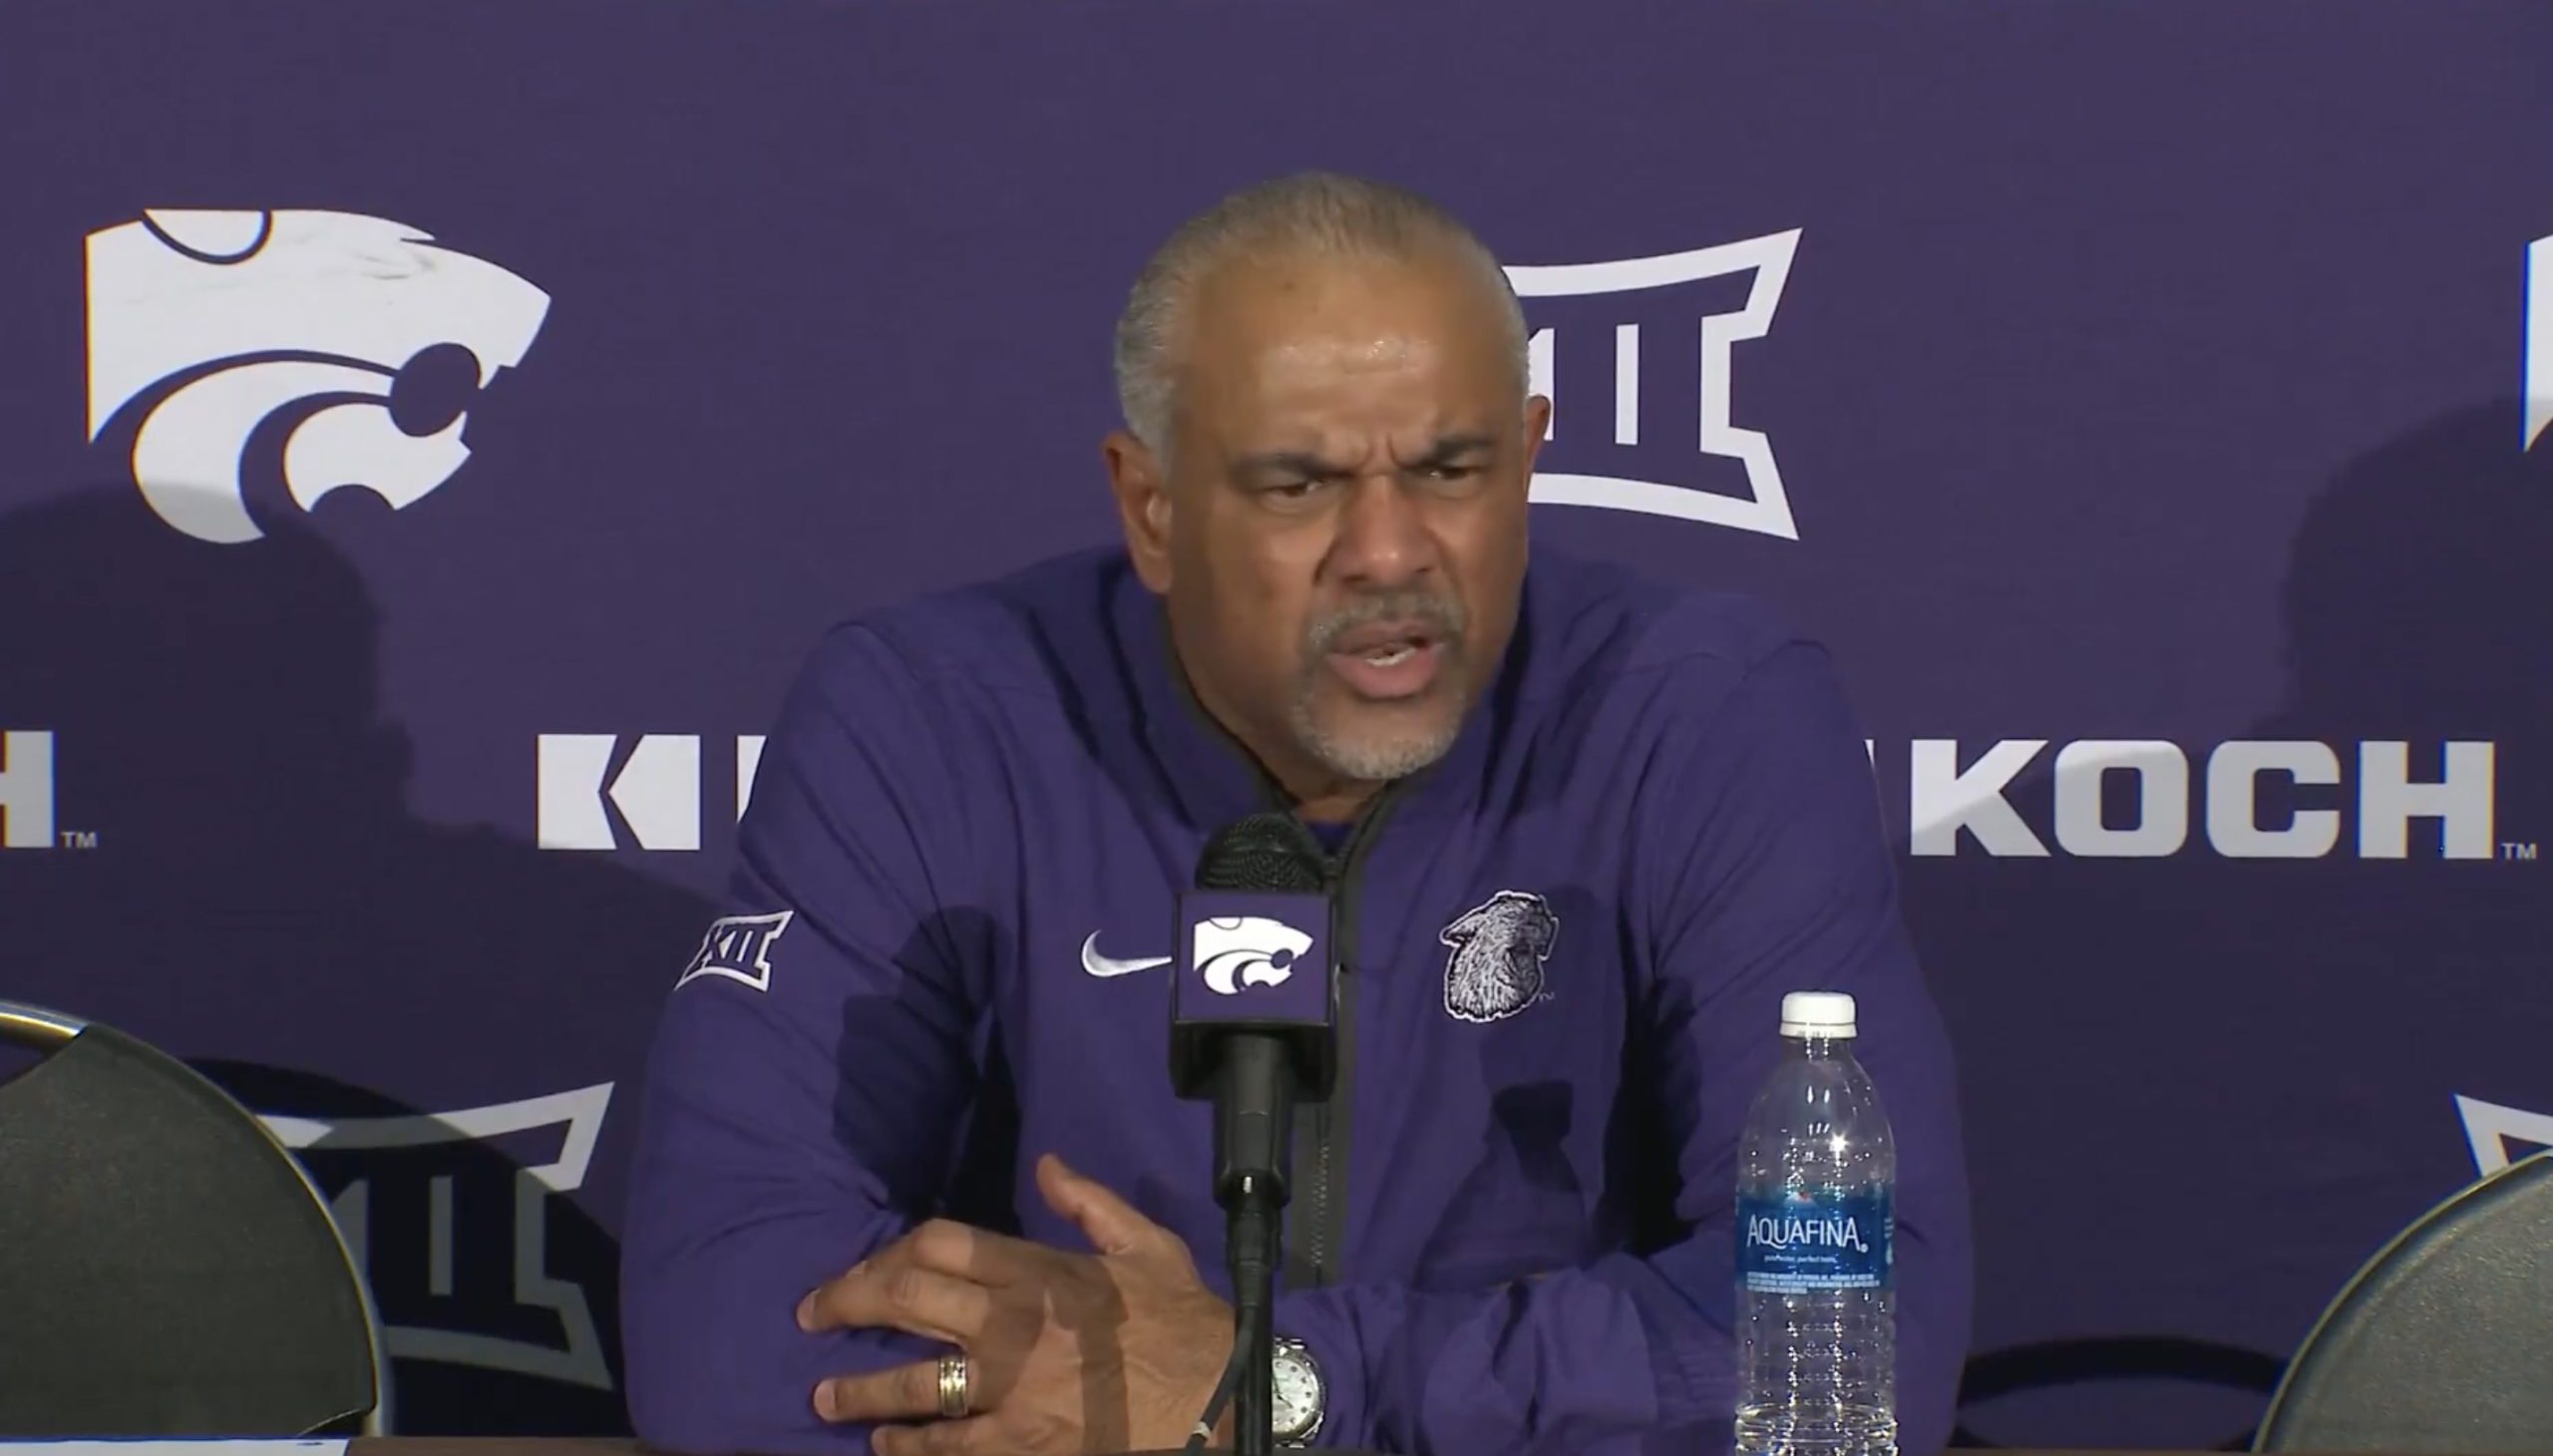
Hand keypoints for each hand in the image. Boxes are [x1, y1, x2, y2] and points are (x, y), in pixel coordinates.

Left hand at [797, 1153, 1235, 1455]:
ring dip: (858, 1390)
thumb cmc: (1181, 1319)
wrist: (1218, 1395)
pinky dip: (909, 1445)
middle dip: (847, 1302)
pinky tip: (885, 1446)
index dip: (889, 1250)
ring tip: (824, 1398)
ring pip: (913, 1380)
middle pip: (906, 1298)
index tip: (865, 1267)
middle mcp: (1012, 1323)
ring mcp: (1011, 1387)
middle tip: (812, 1316)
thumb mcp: (1146, 1243)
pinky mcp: (1020, 1442)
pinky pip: (948, 1443)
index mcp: (1038, 1269)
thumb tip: (1045, 1164)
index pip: (939, 1242)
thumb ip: (1087, 1203)